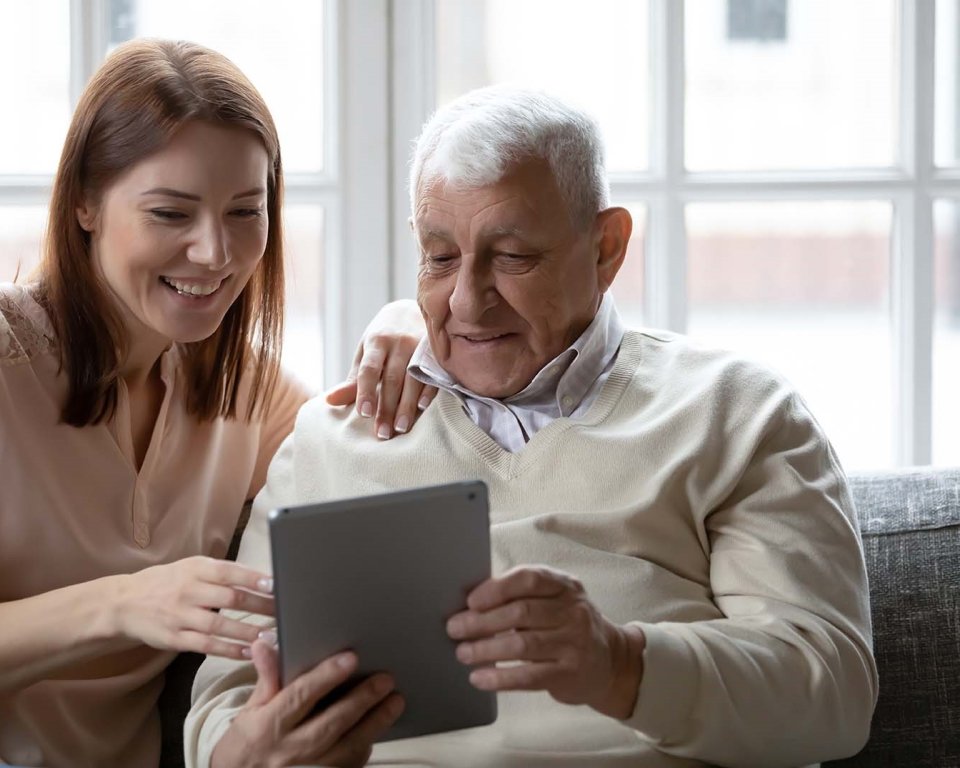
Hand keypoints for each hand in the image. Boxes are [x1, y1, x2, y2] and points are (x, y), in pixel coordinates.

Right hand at [110, 556, 274, 658]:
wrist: (124, 603)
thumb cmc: (169, 582)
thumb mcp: (192, 567)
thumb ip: (222, 573)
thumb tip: (263, 579)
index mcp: (196, 569)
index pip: (230, 572)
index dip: (254, 579)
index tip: (277, 585)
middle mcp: (189, 591)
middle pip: (230, 599)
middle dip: (261, 607)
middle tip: (286, 613)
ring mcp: (180, 616)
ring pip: (220, 626)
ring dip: (249, 632)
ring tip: (273, 637)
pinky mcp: (175, 639)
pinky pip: (206, 646)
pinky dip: (230, 650)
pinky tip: (250, 652)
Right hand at [211, 641, 404, 767]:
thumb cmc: (248, 743)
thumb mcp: (250, 710)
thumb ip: (267, 678)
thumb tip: (266, 644)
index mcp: (269, 726)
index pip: (300, 696)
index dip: (326, 676)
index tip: (350, 658)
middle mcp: (290, 750)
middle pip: (331, 722)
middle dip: (361, 699)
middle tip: (385, 679)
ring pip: (347, 746)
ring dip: (374, 723)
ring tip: (395, 701)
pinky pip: (350, 763)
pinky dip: (366, 744)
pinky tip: (380, 726)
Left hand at [325, 299, 436, 439]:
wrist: (411, 309)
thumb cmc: (383, 338)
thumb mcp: (366, 352)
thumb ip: (354, 379)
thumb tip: (329, 401)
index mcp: (377, 342)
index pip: (369, 369)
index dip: (366, 391)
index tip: (364, 413)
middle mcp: (399, 342)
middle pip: (392, 379)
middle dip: (387, 408)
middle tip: (383, 434)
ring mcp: (420, 346)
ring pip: (413, 379)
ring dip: (407, 405)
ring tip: (400, 428)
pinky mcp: (436, 351)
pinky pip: (433, 374)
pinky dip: (428, 391)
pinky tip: (422, 408)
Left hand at [446, 565, 645, 718]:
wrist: (610, 662)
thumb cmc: (567, 626)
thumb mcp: (555, 601)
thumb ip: (523, 595)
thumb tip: (472, 602)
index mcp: (565, 585)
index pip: (529, 579)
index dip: (496, 589)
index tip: (471, 600)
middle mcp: (573, 611)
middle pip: (520, 612)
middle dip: (482, 621)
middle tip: (455, 628)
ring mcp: (574, 643)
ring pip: (522, 645)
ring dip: (486, 650)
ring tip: (463, 653)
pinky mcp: (569, 674)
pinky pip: (529, 676)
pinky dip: (500, 678)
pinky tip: (480, 678)